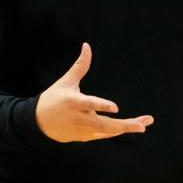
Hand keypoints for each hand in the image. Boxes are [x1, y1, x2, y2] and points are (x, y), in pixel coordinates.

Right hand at [36, 43, 153, 141]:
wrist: (38, 123)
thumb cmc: (53, 98)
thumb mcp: (66, 81)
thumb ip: (80, 66)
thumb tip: (87, 45)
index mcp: (74, 102)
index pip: (90, 104)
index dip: (102, 106)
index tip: (116, 108)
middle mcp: (80, 118)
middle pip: (104, 125)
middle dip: (125, 125)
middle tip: (143, 125)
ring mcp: (83, 130)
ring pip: (107, 131)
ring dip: (126, 128)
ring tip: (144, 125)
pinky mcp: (85, 137)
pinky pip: (104, 134)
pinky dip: (117, 130)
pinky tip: (133, 126)